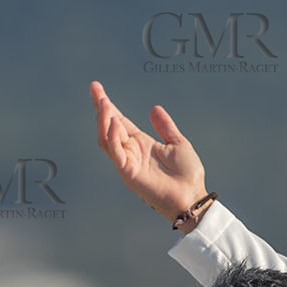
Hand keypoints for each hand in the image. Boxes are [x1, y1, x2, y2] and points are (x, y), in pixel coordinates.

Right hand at [89, 80, 208, 227]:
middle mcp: (130, 151)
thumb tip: (154, 108)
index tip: (97, 88)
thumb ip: (165, 127)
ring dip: (104, 119)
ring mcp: (127, 161)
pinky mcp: (128, 172)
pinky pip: (115, 151)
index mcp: (141, 144)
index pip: (119, 121)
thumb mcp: (178, 144)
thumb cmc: (187, 175)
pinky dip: (113, 136)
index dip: (108, 105)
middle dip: (101, 108)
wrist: (192, 197)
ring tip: (103, 102)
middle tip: (94, 89)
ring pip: (107, 138)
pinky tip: (114, 121)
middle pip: (108, 126)